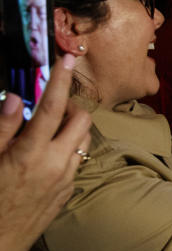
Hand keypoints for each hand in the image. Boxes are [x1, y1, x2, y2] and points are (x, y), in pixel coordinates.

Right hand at [0, 54, 91, 250]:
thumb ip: (1, 128)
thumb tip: (13, 97)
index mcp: (31, 154)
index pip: (51, 108)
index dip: (58, 80)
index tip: (66, 58)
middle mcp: (56, 164)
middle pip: (82, 119)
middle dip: (69, 106)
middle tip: (48, 106)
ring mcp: (66, 179)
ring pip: (85, 139)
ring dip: (72, 127)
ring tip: (47, 128)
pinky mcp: (69, 191)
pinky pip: (78, 160)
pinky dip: (69, 148)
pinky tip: (46, 153)